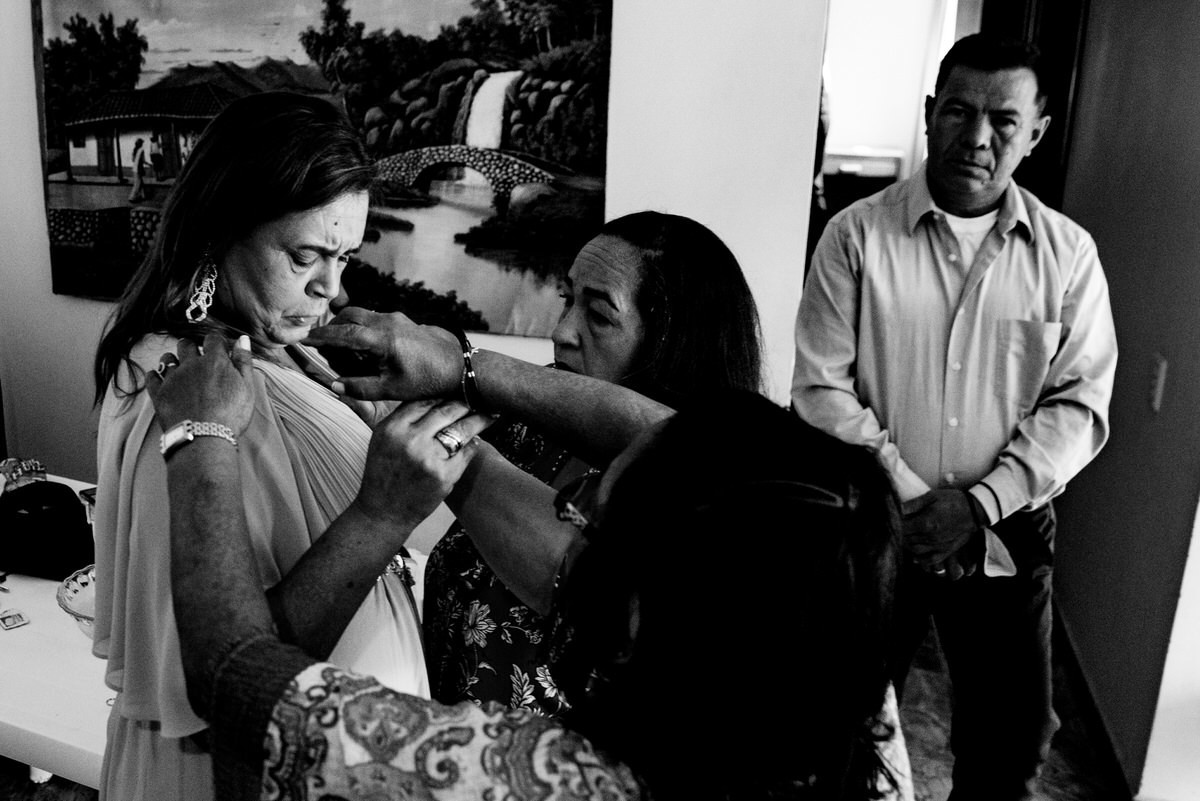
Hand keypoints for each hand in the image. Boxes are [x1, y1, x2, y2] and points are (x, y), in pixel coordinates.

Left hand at [145, 333, 253, 434]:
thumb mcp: (247, 387)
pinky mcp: (159, 393)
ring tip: (179, 367)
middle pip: (186, 344)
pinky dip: (156, 375)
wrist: (204, 438)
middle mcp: (191, 364)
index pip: (213, 338)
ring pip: (167, 358)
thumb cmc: (231, 414)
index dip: (216, 340)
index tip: (219, 346)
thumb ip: (244, 361)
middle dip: (192, 346)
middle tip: (197, 356)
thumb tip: (243, 339)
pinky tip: (161, 378)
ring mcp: (172, 378)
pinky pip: (152, 376)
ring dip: (173, 359)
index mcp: (215, 361)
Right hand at [304, 307, 461, 401]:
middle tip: (324, 348)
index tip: (304, 339)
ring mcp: (397, 318)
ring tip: (344, 351)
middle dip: (332, 329)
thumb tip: (334, 386)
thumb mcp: (392, 390)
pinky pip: (374, 318)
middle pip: (349, 316)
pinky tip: (364, 348)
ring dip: (347, 327)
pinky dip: (361, 327)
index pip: (344, 333)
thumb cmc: (428, 380)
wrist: (458, 367)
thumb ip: (360, 388)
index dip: (322, 336)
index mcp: (384, 339)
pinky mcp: (402, 320)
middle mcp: (388, 322)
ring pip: (361, 314)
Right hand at [352, 399, 494, 529]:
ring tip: (490, 414)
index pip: (425, 400)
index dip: (445, 393)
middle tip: (481, 397)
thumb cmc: (384, 474)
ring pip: (462, 430)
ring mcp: (428, 458)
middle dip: (467, 402)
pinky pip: (466, 453)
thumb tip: (435, 397)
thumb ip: (403, 418)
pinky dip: (473, 446)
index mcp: (392, 427)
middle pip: (447, 410)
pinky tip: (475, 441)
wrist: (383, 512)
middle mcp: (409, 439)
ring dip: (479, 420)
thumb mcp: (383, 440)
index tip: (458, 389)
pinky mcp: (443, 476)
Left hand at [902, 489, 982, 576]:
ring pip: (914, 550)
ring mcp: (938, 546)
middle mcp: (930, 537)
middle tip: (897, 527)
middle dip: (899, 533)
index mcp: (925, 523)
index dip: (894, 524)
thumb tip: (897, 508)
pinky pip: (930, 560)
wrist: (975, 511)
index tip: (892, 519)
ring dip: (907, 545)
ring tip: (906, 537)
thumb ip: (913, 504)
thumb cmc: (953, 501)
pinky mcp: (946, 551)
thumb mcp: (932, 496)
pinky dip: (920, 560)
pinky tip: (915, 555)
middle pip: (906, 539)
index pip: (901, 528)